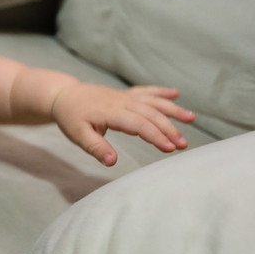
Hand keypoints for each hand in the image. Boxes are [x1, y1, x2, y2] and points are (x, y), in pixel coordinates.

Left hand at [50, 83, 195, 165]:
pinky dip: (161, 92)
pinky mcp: (125, 94)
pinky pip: (146, 91)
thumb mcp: (78, 135)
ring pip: (152, 102)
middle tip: (183, 144)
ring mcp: (124, 96)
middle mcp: (121, 102)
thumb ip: (96, 148)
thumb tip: (112, 162)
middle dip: (169, 128)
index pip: (138, 124)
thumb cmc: (70, 117)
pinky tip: (176, 94)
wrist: (63, 96)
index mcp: (110, 112)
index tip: (170, 147)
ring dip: (171, 110)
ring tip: (191, 118)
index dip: (155, 135)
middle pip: (150, 114)